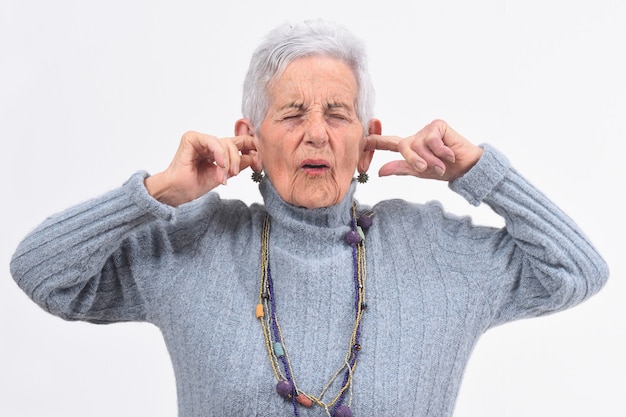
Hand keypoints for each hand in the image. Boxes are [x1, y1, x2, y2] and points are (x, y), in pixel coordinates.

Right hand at [145, 131, 259, 205]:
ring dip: (228, 161)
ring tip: (224, 176)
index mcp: (218, 150)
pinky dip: (219, 154)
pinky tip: (220, 165)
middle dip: (240, 158)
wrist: (177, 192)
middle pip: (235, 143)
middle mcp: (210, 143)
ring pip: (225, 143)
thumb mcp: (224, 175)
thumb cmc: (194, 185)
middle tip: (238, 173)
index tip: (258, 165)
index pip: (240, 143)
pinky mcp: (192, 138)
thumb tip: (255, 156)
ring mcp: (201, 139)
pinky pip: (213, 141)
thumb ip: (238, 164)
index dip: (252, 150)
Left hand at [365, 119, 482, 181]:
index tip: (361, 139)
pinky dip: (441, 151)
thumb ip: (401, 169)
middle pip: (404, 147)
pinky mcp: (437, 125)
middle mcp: (416, 137)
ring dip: (432, 159)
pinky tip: (449, 154)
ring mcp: (426, 130)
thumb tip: (380, 172)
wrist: (465, 168)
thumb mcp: (420, 172)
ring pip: (419, 145)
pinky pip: (432, 140)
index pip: (389, 143)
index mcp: (410, 148)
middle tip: (427, 168)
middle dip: (415, 160)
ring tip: (442, 163)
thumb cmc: (444, 169)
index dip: (374, 141)